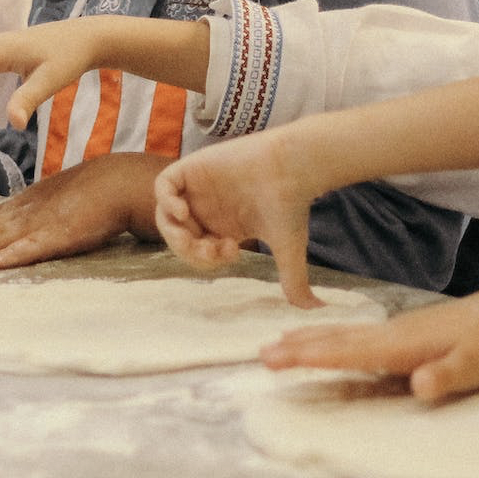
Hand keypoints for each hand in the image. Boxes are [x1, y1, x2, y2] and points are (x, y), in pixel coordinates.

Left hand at [0, 153, 164, 269]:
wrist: (123, 180)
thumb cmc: (89, 194)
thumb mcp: (50, 204)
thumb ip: (28, 221)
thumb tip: (3, 240)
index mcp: (20, 207)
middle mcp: (23, 214)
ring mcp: (42, 223)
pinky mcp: (64, 234)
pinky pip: (35, 247)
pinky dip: (12, 255)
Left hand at [154, 132, 318, 306]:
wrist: (293, 168)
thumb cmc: (290, 205)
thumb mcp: (288, 249)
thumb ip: (294, 279)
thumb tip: (315, 309)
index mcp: (223, 227)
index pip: (198, 252)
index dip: (207, 261)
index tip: (232, 252)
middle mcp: (208, 209)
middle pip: (178, 237)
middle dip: (187, 252)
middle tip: (205, 250)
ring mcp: (199, 189)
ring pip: (166, 215)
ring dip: (172, 232)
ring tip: (190, 236)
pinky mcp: (194, 167)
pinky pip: (163, 186)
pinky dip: (166, 201)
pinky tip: (183, 212)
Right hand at [261, 289, 478, 398]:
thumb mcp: (477, 366)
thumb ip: (447, 376)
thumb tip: (420, 386)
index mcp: (399, 345)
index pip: (348, 352)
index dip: (312, 356)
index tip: (278, 359)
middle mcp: (387, 334)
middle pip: (334, 341)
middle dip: (296, 348)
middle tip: (260, 356)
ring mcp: (389, 331)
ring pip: (339, 335)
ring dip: (305, 340)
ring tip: (273, 345)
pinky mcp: (394, 334)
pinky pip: (349, 336)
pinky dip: (325, 337)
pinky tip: (317, 340)